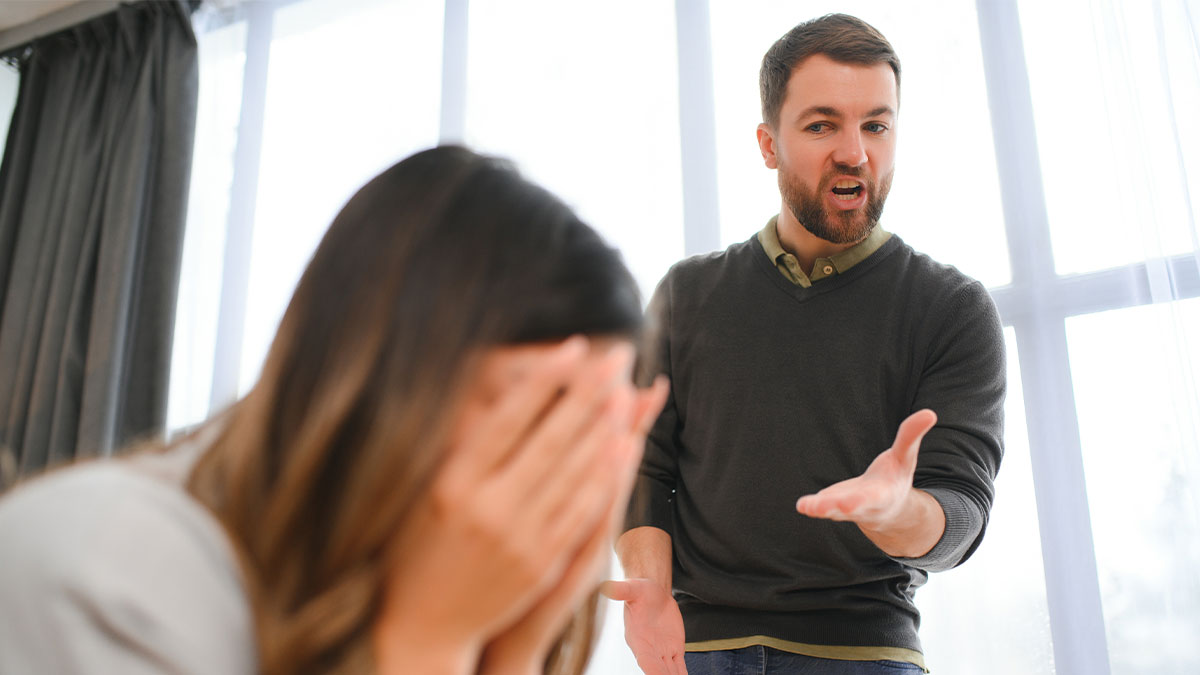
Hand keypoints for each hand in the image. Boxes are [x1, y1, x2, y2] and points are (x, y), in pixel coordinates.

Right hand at [375, 338, 642, 665]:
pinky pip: (582, 510)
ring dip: (605, 426)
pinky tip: (622, 446)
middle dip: (588, 392)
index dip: (545, 379)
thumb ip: (457, 448)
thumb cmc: (415, 550)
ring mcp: (520, 538)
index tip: (574, 346)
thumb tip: (488, 392)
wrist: (424, 628)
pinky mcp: (542, 564)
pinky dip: (605, 475)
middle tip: (616, 356)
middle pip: (550, 438)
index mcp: (454, 483)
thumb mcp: (423, 493)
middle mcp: (489, 508)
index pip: (509, 418)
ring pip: (573, 472)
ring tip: (626, 390)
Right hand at [601, 578, 686, 674]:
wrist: (653, 593)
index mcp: (637, 639)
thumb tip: (606, 587)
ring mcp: (662, 651)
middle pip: (658, 670)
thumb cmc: (639, 590)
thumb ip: (621, 590)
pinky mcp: (674, 649)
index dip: (652, 670)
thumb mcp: (632, 588)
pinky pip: (679, 666)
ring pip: (669, 671)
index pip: (645, 659)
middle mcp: (649, 649)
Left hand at [795, 409, 942, 555]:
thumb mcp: (905, 457)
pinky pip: (822, 509)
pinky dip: (812, 507)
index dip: (862, 500)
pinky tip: (801, 505)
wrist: (888, 508)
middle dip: (840, 507)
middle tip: (826, 507)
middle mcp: (864, 506)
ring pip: (832, 511)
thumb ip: (911, 436)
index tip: (849, 501)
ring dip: (820, 508)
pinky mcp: (832, 507)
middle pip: (851, 507)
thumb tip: (930, 413)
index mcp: (883, 494)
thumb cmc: (895, 478)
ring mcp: (846, 510)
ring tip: (805, 506)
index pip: (873, 497)